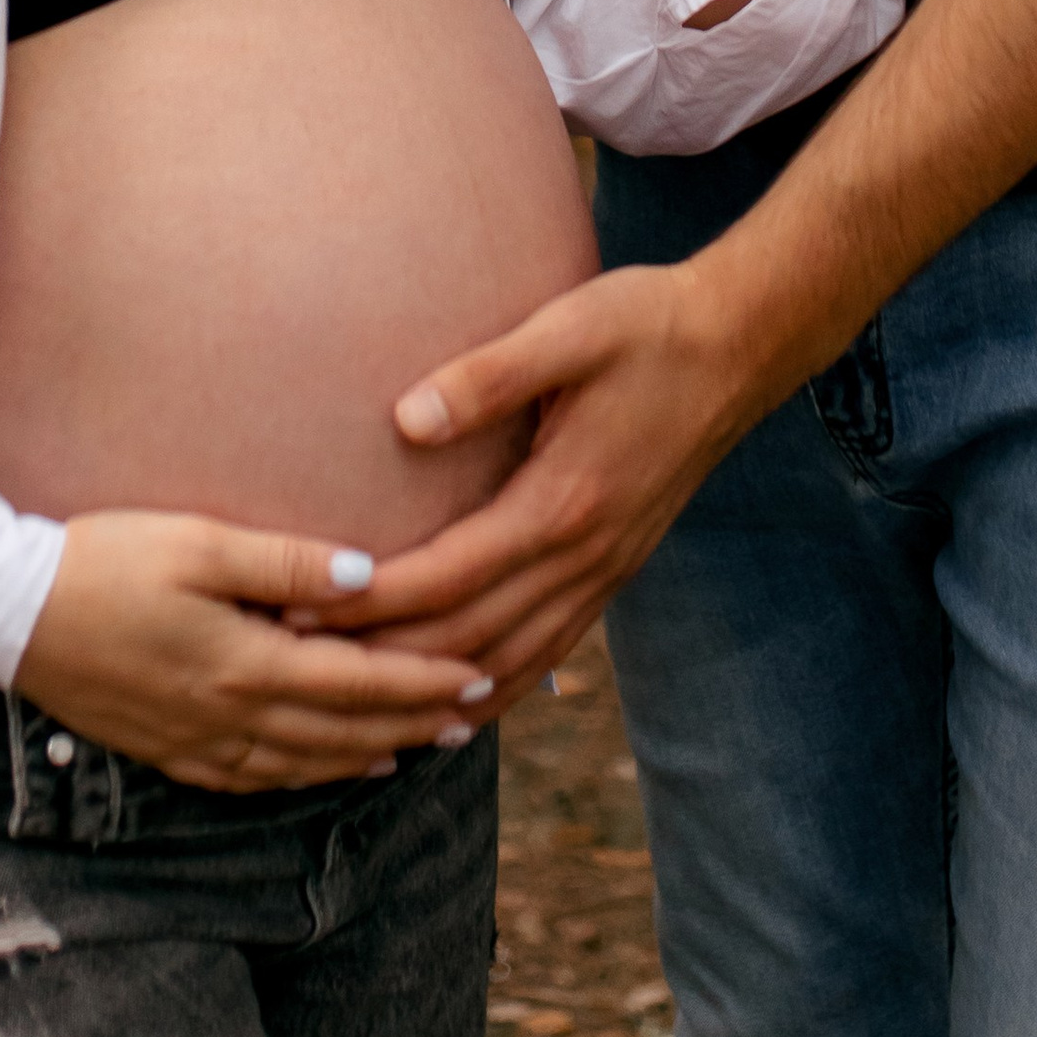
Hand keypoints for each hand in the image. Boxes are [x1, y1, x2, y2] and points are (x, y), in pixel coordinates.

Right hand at [13, 510, 493, 790]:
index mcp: (245, 662)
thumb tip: (372, 578)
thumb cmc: (102, 558)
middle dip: (412, 724)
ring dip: (367, 755)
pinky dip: (303, 777)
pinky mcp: (165, 746)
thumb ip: (288, 564)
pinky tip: (322, 769)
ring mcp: (195, 740)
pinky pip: (254, 778)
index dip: (422, 683)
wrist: (5, 609)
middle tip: (471, 717)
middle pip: (341, 732)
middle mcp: (229, 715)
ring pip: (303, 763)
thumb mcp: (199, 543)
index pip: (358, 682)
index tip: (478, 676)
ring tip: (418, 747)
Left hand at [303, 265, 746, 691]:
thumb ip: (488, 376)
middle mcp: (584, 554)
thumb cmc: (645, 326)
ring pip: (510, 659)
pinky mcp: (614, 570)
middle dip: (380, 660)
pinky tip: (460, 705)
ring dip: (435, 690)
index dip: (372, 604)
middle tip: (299, 668)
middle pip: (468, 635)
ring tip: (363, 710)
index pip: (449, 575)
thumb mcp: (568, 330)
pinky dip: (498, 687)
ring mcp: (605, 571)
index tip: (299, 612)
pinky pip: (549, 649)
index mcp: (562, 501)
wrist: (737, 349)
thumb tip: (405, 421)